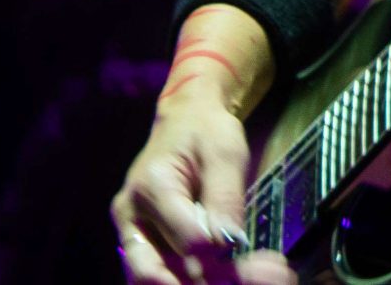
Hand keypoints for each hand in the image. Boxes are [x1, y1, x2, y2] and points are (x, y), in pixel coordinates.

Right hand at [110, 83, 295, 284]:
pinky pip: (159, 273)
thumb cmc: (206, 131)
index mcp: (152, 187)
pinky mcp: (140, 244)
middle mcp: (132, 216)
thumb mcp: (225, 152)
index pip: (188, 240)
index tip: (258, 257)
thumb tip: (230, 245)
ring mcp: (132, 233)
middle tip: (251, 276)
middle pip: (160, 272)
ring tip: (243, 276)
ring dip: (200, 281)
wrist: (184, 122)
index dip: (223, 252)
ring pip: (155, 279)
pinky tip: (228, 274)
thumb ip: (225, 198)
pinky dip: (191, 278)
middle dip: (208, 279)